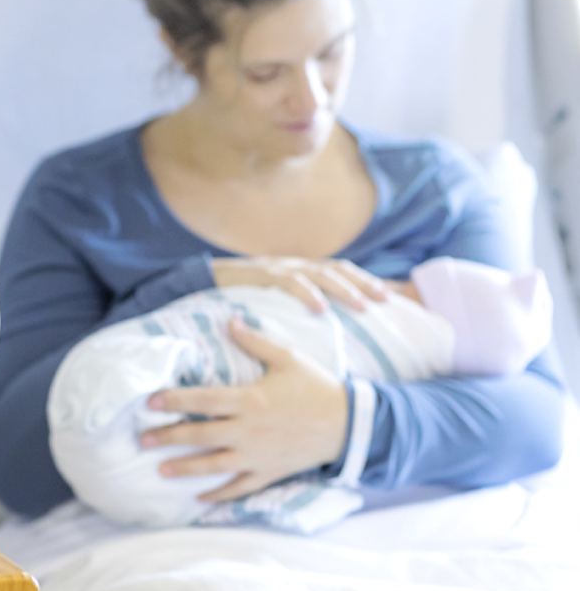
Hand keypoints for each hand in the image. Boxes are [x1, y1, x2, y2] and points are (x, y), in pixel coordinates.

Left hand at [139, 319, 348, 501]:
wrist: (350, 425)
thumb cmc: (317, 387)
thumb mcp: (287, 358)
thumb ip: (254, 341)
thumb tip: (230, 320)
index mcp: (250, 399)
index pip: (202, 401)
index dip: (173, 401)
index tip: (150, 402)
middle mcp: (249, 430)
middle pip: (200, 436)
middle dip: (168, 437)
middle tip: (141, 439)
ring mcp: (258, 455)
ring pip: (213, 466)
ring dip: (184, 468)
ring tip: (159, 470)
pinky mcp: (269, 473)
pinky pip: (239, 487)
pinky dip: (219, 494)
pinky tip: (199, 497)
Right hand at [211, 256, 388, 313]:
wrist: (201, 281)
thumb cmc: (240, 296)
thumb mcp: (275, 299)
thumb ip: (297, 305)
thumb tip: (325, 325)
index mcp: (301, 271)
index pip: (340, 271)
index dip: (365, 281)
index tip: (390, 296)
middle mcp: (295, 266)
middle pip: (338, 270)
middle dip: (364, 284)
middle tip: (385, 300)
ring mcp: (279, 268)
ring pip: (320, 274)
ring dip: (344, 290)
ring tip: (362, 305)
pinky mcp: (261, 275)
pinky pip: (288, 283)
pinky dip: (307, 294)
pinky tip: (320, 308)